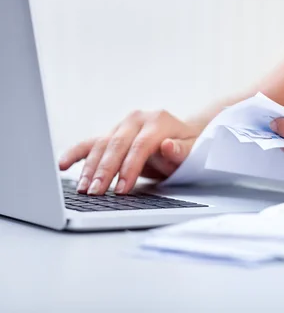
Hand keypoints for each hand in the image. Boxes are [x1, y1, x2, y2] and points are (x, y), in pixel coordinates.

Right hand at [59, 110, 200, 194]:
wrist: (183, 136)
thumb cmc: (189, 147)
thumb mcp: (193, 151)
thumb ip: (182, 151)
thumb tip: (168, 146)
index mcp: (157, 121)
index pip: (140, 145)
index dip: (129, 168)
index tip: (121, 189)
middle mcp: (137, 119)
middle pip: (117, 145)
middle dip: (105, 170)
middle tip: (96, 192)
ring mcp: (121, 125)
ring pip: (101, 145)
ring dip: (90, 168)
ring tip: (83, 189)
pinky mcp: (111, 134)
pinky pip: (90, 143)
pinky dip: (75, 153)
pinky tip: (62, 165)